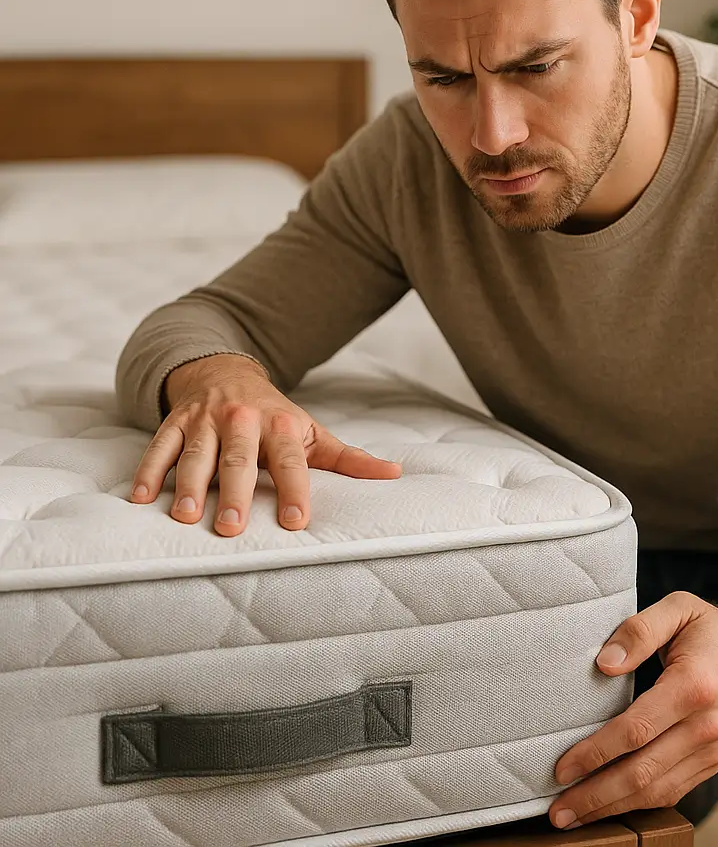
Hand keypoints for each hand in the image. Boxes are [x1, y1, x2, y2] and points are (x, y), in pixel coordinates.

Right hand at [129, 354, 400, 536]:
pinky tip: (140, 498)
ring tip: (184, 516)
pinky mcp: (175, 422)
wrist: (227, 371)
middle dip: (235, 492)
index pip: (291, 462)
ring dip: (188, 484)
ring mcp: (206, 421)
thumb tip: (395, 474)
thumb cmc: (276, 418)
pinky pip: (159, 445)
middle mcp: (243, 422)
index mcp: (282, 427)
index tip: (296, 522)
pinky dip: (148, 470)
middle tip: (231, 528)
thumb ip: (349, 459)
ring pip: (196, 453)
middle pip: (239, 460)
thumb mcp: (312, 433)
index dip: (295, 490)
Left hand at [548, 593, 717, 828]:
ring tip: (575, 816)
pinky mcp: (715, 762)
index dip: (595, 753)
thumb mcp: (679, 608)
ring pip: (658, 791)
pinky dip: (641, 804)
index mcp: (693, 686)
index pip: (636, 730)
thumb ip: (638, 630)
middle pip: (643, 773)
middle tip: (557, 810)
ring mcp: (713, 750)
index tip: (562, 767)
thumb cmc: (717, 631)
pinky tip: (612, 806)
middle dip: (596, 795)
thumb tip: (603, 663)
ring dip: (613, 808)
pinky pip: (675, 791)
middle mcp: (705, 726)